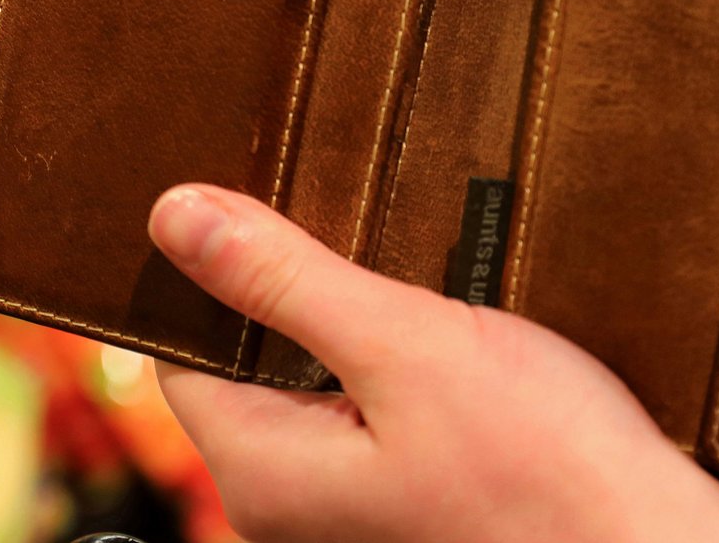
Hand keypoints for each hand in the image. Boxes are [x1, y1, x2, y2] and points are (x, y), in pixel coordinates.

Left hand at [146, 184, 718, 542]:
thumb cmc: (546, 470)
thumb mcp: (403, 343)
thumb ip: (283, 280)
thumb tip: (172, 218)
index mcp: (263, 472)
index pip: (185, 353)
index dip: (215, 271)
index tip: (265, 206)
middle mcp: (290, 506)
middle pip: (251, 367)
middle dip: (297, 293)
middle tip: (358, 228)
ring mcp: (352, 512)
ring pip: (317, 385)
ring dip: (359, 325)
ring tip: (416, 280)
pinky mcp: (410, 503)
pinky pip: (372, 413)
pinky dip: (401, 363)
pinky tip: (453, 336)